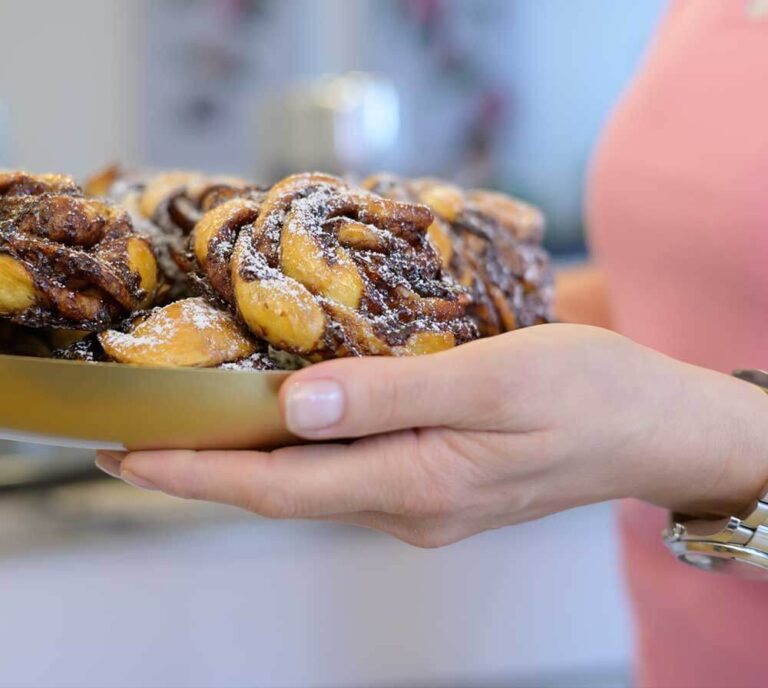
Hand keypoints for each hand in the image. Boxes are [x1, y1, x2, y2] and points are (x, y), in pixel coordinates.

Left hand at [96, 324, 767, 547]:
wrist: (655, 425)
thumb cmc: (589, 391)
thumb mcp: (494, 378)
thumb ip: (393, 395)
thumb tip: (298, 405)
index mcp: (417, 482)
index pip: (278, 487)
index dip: (196, 472)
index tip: (127, 455)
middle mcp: (410, 504)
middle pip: (285, 490)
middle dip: (205, 467)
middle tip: (137, 437)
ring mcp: (425, 498)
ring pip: (315, 481)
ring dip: (250, 457)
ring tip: (195, 421)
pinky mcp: (440, 480)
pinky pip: (351, 468)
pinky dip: (303, 446)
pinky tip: (287, 416)